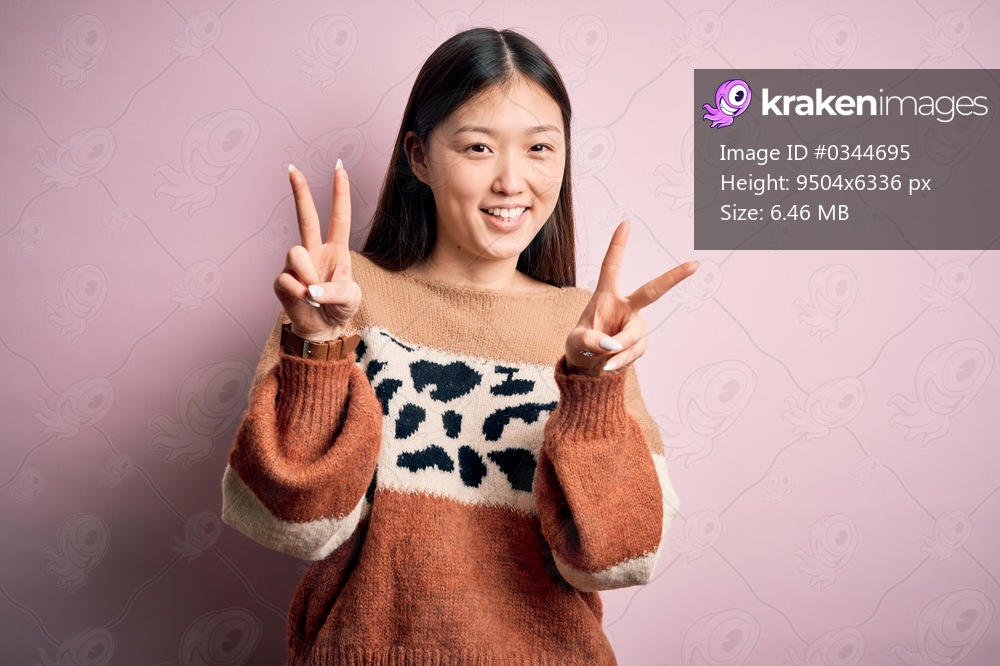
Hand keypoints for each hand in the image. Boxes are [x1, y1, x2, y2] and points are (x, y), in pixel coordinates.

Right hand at [274, 161, 361, 340]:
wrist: (324, 329)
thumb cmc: (341, 307)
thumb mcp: (350, 297)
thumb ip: (335, 290)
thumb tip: (310, 288)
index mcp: (336, 249)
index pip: (339, 216)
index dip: (339, 193)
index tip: (338, 167)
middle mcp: (314, 251)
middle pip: (305, 217)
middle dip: (300, 192)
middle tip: (292, 168)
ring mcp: (296, 265)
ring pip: (296, 253)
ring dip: (308, 274)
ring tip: (314, 294)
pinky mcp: (282, 281)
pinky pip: (287, 279)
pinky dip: (299, 292)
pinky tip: (304, 300)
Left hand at [566, 221, 697, 376]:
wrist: (590, 369)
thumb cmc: (580, 347)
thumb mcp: (576, 343)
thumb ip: (590, 340)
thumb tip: (611, 344)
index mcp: (606, 296)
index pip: (611, 267)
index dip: (618, 245)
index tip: (625, 224)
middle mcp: (625, 306)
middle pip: (652, 290)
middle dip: (673, 277)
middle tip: (694, 265)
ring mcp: (636, 324)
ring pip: (635, 333)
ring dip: (621, 348)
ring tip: (604, 360)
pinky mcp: (642, 342)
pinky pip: (636, 350)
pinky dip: (622, 359)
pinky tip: (609, 365)